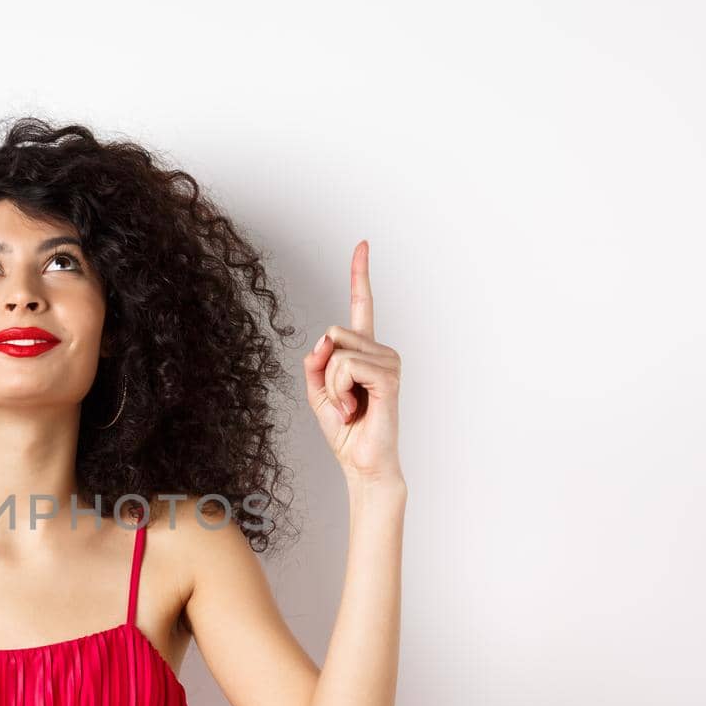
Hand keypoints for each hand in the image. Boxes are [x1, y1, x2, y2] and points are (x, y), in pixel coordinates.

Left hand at [303, 241, 402, 484]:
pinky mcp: (389, 375)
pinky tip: (354, 409)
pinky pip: (346, 366)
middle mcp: (381, 350)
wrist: (361, 462)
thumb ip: (315, 361)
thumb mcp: (318, 390)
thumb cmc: (345, 430)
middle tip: (340, 399)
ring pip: (337, 351)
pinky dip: (340, 390)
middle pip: (333, 332)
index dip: (360, 274)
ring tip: (349, 406)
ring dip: (332, 384)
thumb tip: (325, 340)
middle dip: (324, 369)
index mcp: (364, 351)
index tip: (362, 244)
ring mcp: (388, 361)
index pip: (363, 305)